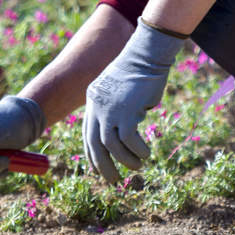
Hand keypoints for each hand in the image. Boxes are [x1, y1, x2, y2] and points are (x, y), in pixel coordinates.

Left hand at [82, 22, 183, 183]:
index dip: (92, 155)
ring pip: (112, 146)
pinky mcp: (126, 111)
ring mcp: (110, 109)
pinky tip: (146, 153)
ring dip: (125, 160)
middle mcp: (96, 107)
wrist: (146, 54)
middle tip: (113, 180)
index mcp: (92, 101)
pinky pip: (128, 140)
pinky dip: (138, 150)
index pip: (87, 135)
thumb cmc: (139, 71)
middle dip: (103, 166)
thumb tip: (123, 135)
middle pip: (95, 145)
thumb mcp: (120, 90)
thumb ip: (116, 109)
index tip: (99, 169)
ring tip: (138, 166)